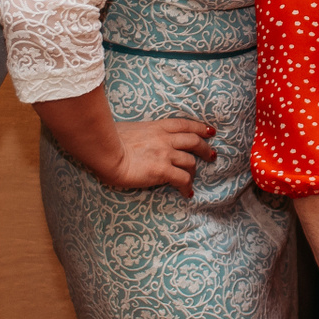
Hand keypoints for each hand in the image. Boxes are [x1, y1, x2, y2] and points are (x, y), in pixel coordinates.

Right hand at [101, 118, 216, 193]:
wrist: (106, 152)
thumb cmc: (110, 140)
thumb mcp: (131, 128)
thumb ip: (143, 133)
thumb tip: (142, 137)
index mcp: (158, 126)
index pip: (185, 125)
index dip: (200, 128)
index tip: (210, 132)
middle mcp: (166, 139)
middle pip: (194, 142)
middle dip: (205, 149)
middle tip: (212, 156)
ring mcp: (166, 154)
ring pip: (190, 162)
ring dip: (194, 171)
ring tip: (192, 179)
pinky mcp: (162, 171)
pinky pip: (182, 180)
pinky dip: (187, 187)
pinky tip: (187, 193)